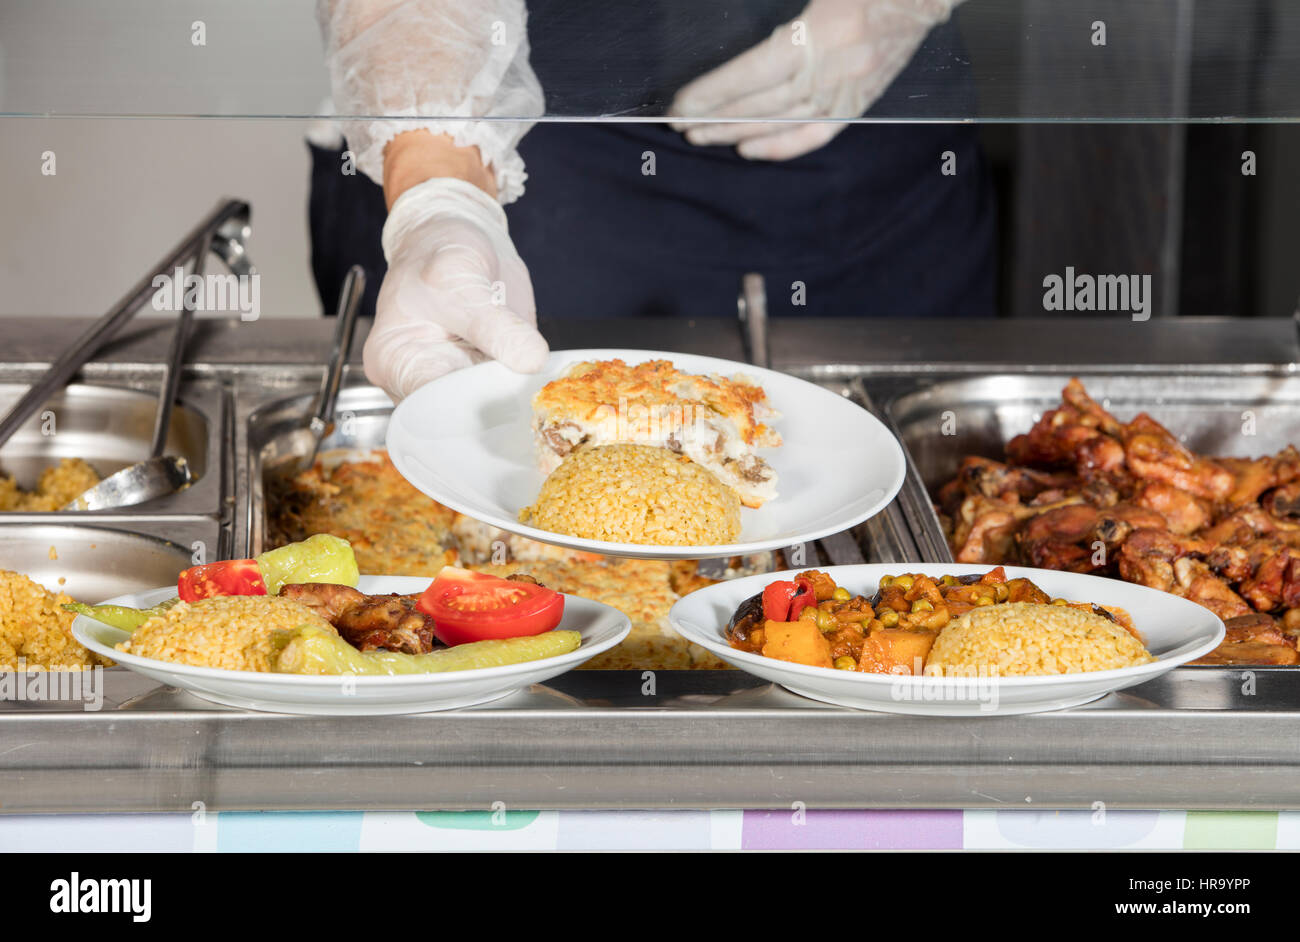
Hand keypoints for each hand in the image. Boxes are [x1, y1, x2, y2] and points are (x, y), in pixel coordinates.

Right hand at [363, 177, 548, 400]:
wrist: (457, 234)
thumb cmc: (438, 251)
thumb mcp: (461, 277)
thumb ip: (494, 323)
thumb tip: (530, 360)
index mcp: (396, 362)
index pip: (430, 407)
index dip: (470, 409)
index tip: (506, 396)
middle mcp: (420, 382)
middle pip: (460, 417)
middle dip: (496, 410)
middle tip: (530, 393)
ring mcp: (454, 382)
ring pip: (487, 412)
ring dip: (515, 401)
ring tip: (536, 386)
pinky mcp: (483, 377)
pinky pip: (506, 394)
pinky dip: (525, 389)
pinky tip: (539, 379)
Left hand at [668, 0, 958, 159]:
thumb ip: (779, 7)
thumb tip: (738, 49)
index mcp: (827, 29)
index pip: (756, 70)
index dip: (716, 90)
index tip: (683, 102)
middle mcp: (839, 67)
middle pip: (764, 102)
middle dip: (716, 116)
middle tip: (680, 124)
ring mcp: (852, 89)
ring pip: (783, 120)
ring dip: (737, 132)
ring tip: (701, 137)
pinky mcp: (862, 102)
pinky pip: (816, 135)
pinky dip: (780, 146)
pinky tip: (748, 150)